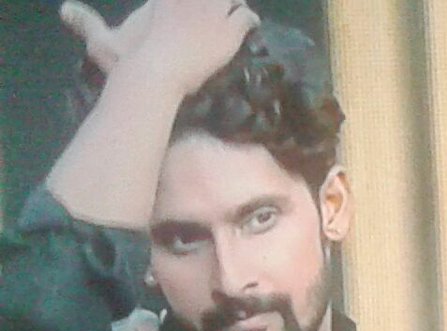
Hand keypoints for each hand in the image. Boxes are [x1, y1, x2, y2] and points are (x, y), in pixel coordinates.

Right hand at [67, 0, 259, 97]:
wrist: (156, 74)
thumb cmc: (127, 61)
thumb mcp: (103, 40)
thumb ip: (86, 23)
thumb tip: (64, 9)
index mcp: (164, 0)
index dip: (188, 0)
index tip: (188, 6)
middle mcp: (190, 0)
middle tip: (218, 6)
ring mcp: (212, 12)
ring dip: (234, 3)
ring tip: (236, 12)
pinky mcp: (229, 31)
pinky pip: (246, 16)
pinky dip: (249, 20)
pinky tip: (249, 26)